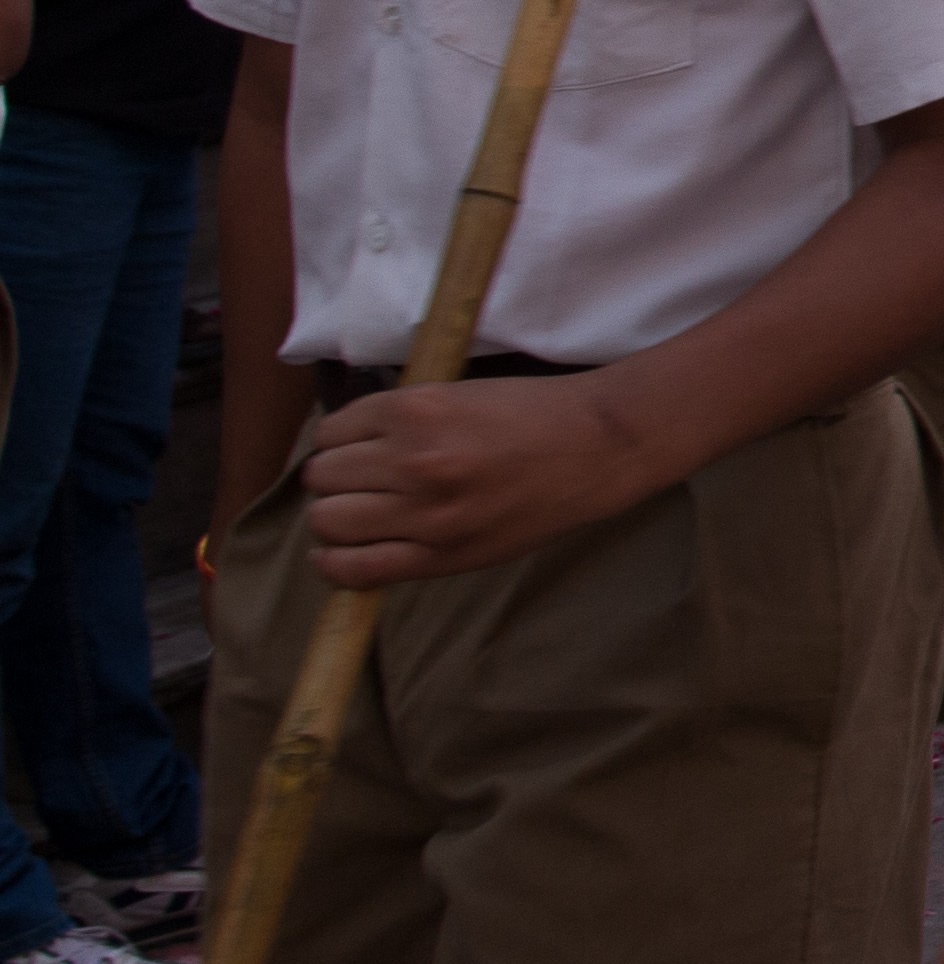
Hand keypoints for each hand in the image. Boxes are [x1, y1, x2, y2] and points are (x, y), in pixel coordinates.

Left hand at [295, 376, 664, 584]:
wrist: (599, 448)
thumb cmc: (533, 414)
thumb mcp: (459, 395)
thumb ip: (402, 420)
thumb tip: (342, 450)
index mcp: (417, 409)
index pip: (331, 433)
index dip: (341, 441)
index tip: (360, 450)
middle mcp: (414, 460)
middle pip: (323, 477)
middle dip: (338, 478)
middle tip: (366, 482)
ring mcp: (427, 512)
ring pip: (329, 520)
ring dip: (338, 516)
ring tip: (363, 514)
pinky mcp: (442, 553)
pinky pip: (355, 568)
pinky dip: (335, 564)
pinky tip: (341, 554)